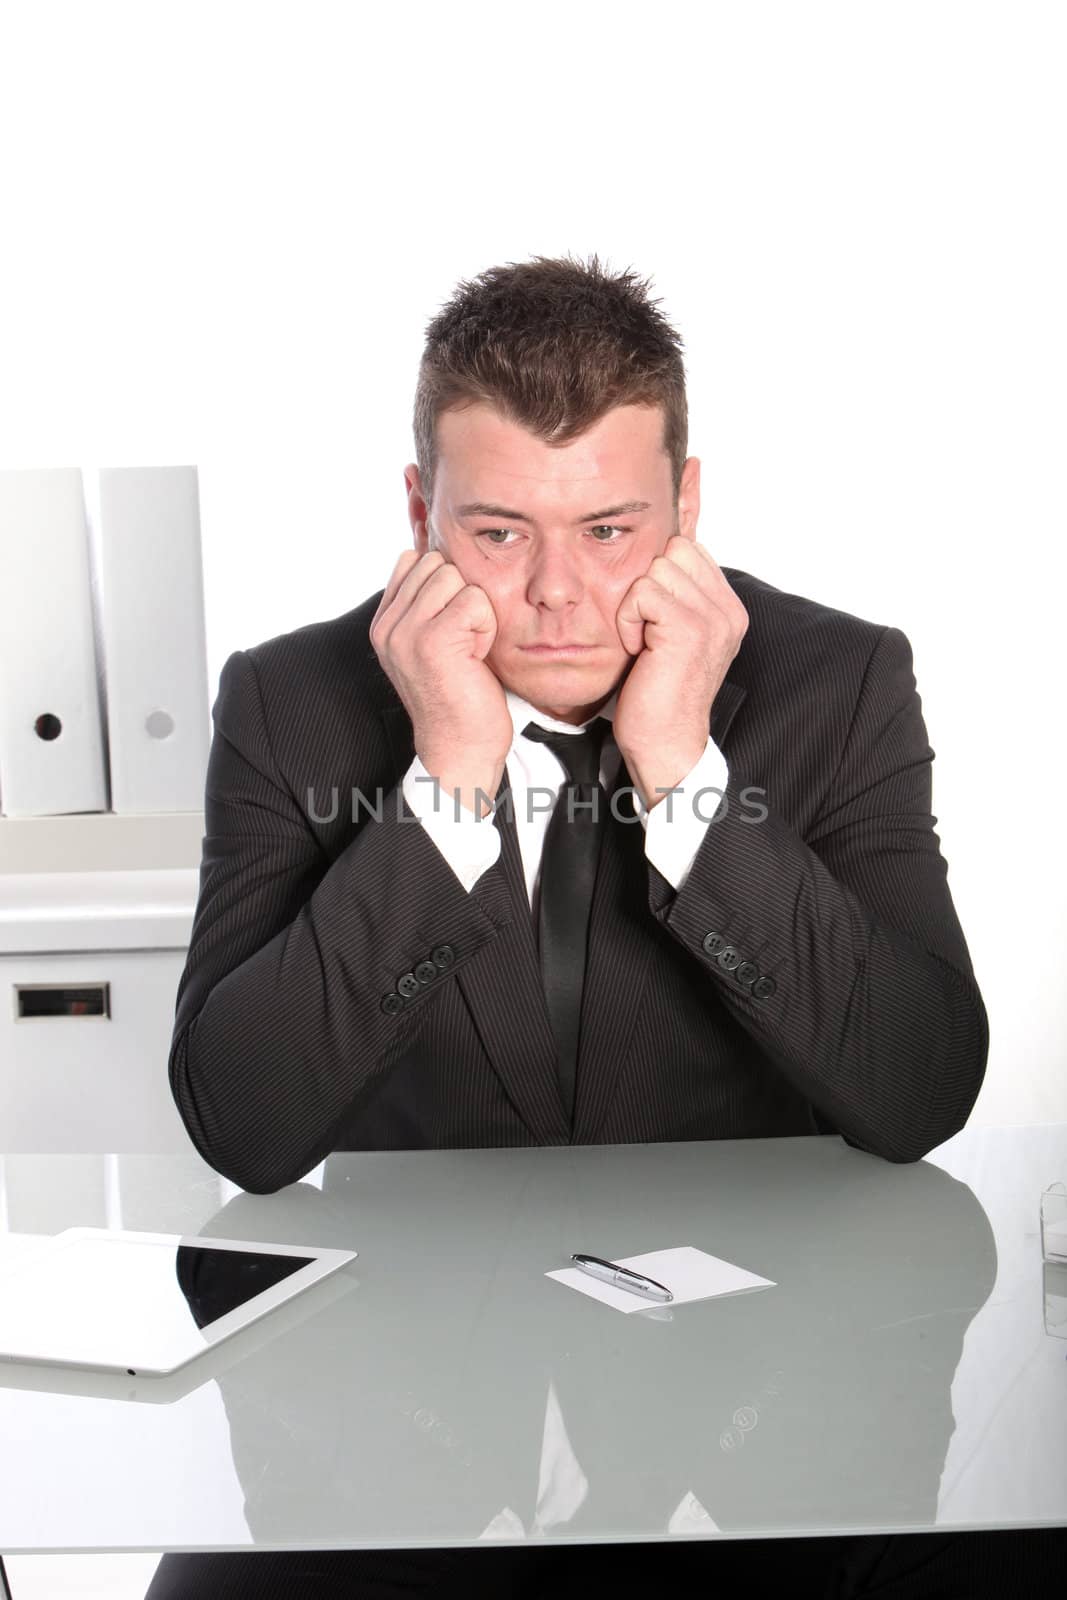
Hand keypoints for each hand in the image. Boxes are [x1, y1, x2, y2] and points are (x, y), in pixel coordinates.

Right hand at [370, 550, 512, 815]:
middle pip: (437, 563)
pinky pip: (474, 600)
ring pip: (455, 576)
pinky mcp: (432, 640)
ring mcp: (406, 632)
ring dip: (475, 611)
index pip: (414, 560)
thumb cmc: (459, 696)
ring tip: (469, 649)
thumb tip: (432, 551)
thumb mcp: (431, 643)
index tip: (452, 629)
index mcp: (383, 623)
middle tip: (463, 642)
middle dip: (462, 596)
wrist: (461, 749)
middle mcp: (387, 626)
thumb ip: (424, 602)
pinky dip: (486, 627)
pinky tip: (476, 657)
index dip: (446, 587)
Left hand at [613, 537, 747, 809]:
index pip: (690, 548)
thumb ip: (680, 598)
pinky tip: (639, 651)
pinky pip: (642, 592)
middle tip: (649, 631)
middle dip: (649, 585)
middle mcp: (729, 611)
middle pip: (674, 550)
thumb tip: (658, 554)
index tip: (656, 621)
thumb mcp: (676, 638)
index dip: (660, 576)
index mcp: (730, 610)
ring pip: (656, 568)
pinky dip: (628, 620)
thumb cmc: (660, 695)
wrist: (665, 744)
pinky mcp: (687, 628)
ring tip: (645, 642)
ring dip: (636, 604)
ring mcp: (712, 618)